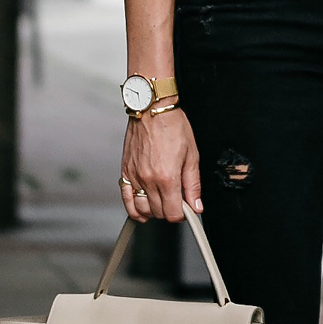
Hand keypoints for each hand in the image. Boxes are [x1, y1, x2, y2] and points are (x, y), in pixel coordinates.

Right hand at [119, 108, 201, 222]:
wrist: (152, 109)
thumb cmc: (172, 126)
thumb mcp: (192, 155)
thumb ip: (193, 184)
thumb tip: (196, 205)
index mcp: (167, 177)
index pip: (173, 213)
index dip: (183, 214)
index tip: (187, 208)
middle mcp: (148, 179)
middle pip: (158, 213)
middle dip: (170, 211)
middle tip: (177, 201)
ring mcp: (135, 176)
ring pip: (142, 209)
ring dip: (153, 211)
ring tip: (162, 202)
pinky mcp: (126, 171)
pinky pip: (126, 198)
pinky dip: (133, 208)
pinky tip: (141, 210)